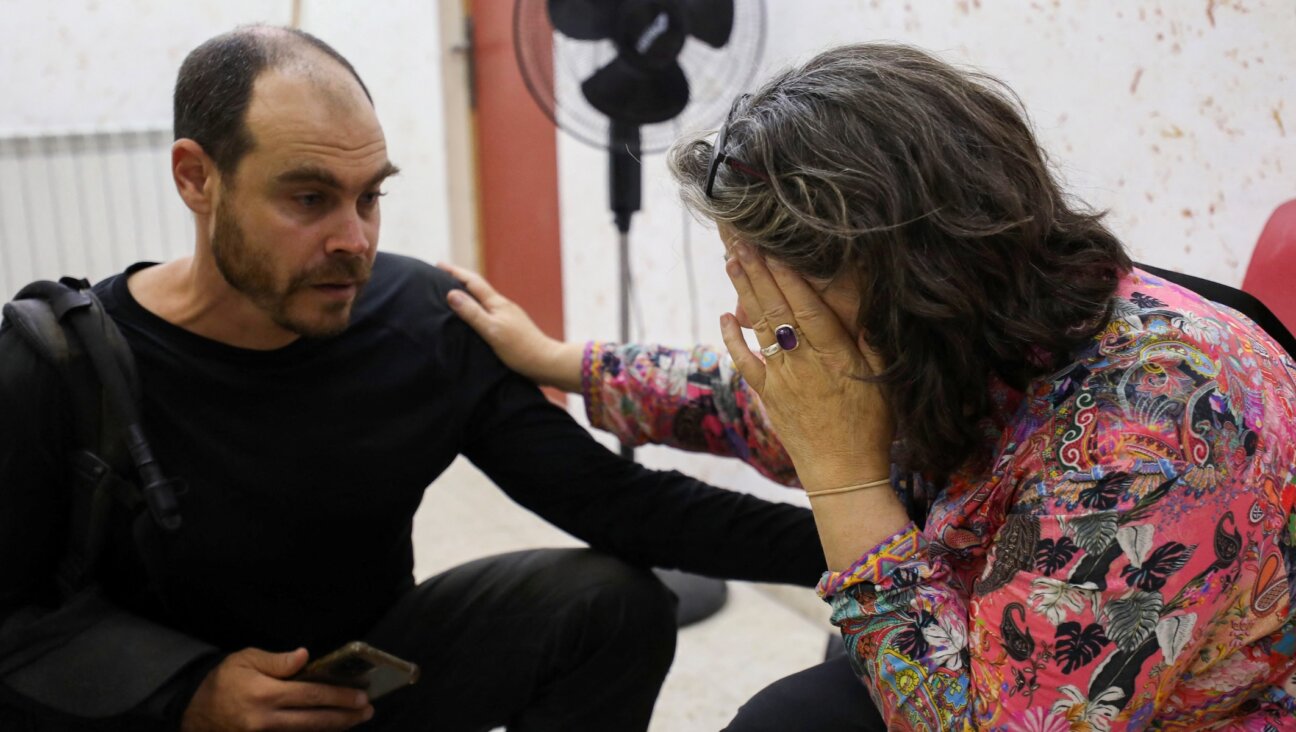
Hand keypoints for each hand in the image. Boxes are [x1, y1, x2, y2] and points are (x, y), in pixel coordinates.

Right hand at [181, 648, 372, 731]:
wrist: (192, 711)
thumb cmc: (222, 680)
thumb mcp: (245, 659)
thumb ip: (277, 660)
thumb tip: (305, 656)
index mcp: (264, 694)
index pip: (310, 695)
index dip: (338, 696)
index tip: (360, 695)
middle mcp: (265, 720)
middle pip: (314, 720)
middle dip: (345, 716)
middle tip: (367, 710)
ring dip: (334, 727)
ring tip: (355, 719)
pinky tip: (329, 728)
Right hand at [439, 262, 582, 391]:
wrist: (546, 363)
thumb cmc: (520, 349)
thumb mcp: (492, 330)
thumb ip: (472, 313)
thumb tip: (452, 294)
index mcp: (497, 304)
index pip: (473, 282)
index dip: (455, 273)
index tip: (438, 265)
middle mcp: (503, 307)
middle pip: (478, 288)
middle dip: (459, 280)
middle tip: (441, 276)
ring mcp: (508, 317)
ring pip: (484, 301)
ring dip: (468, 295)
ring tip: (453, 295)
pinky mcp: (511, 328)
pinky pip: (488, 313)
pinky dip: (476, 309)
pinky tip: (474, 318)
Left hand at [718, 243, 893, 489]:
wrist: (843, 474)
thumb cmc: (871, 426)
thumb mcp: (884, 380)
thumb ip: (872, 340)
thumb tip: (866, 302)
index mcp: (835, 357)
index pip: (808, 308)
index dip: (789, 277)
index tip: (774, 248)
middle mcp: (804, 364)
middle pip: (777, 309)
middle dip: (758, 271)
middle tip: (741, 239)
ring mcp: (782, 379)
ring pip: (759, 328)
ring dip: (744, 293)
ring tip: (732, 261)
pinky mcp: (768, 396)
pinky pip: (745, 363)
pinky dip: (733, 340)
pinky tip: (724, 317)